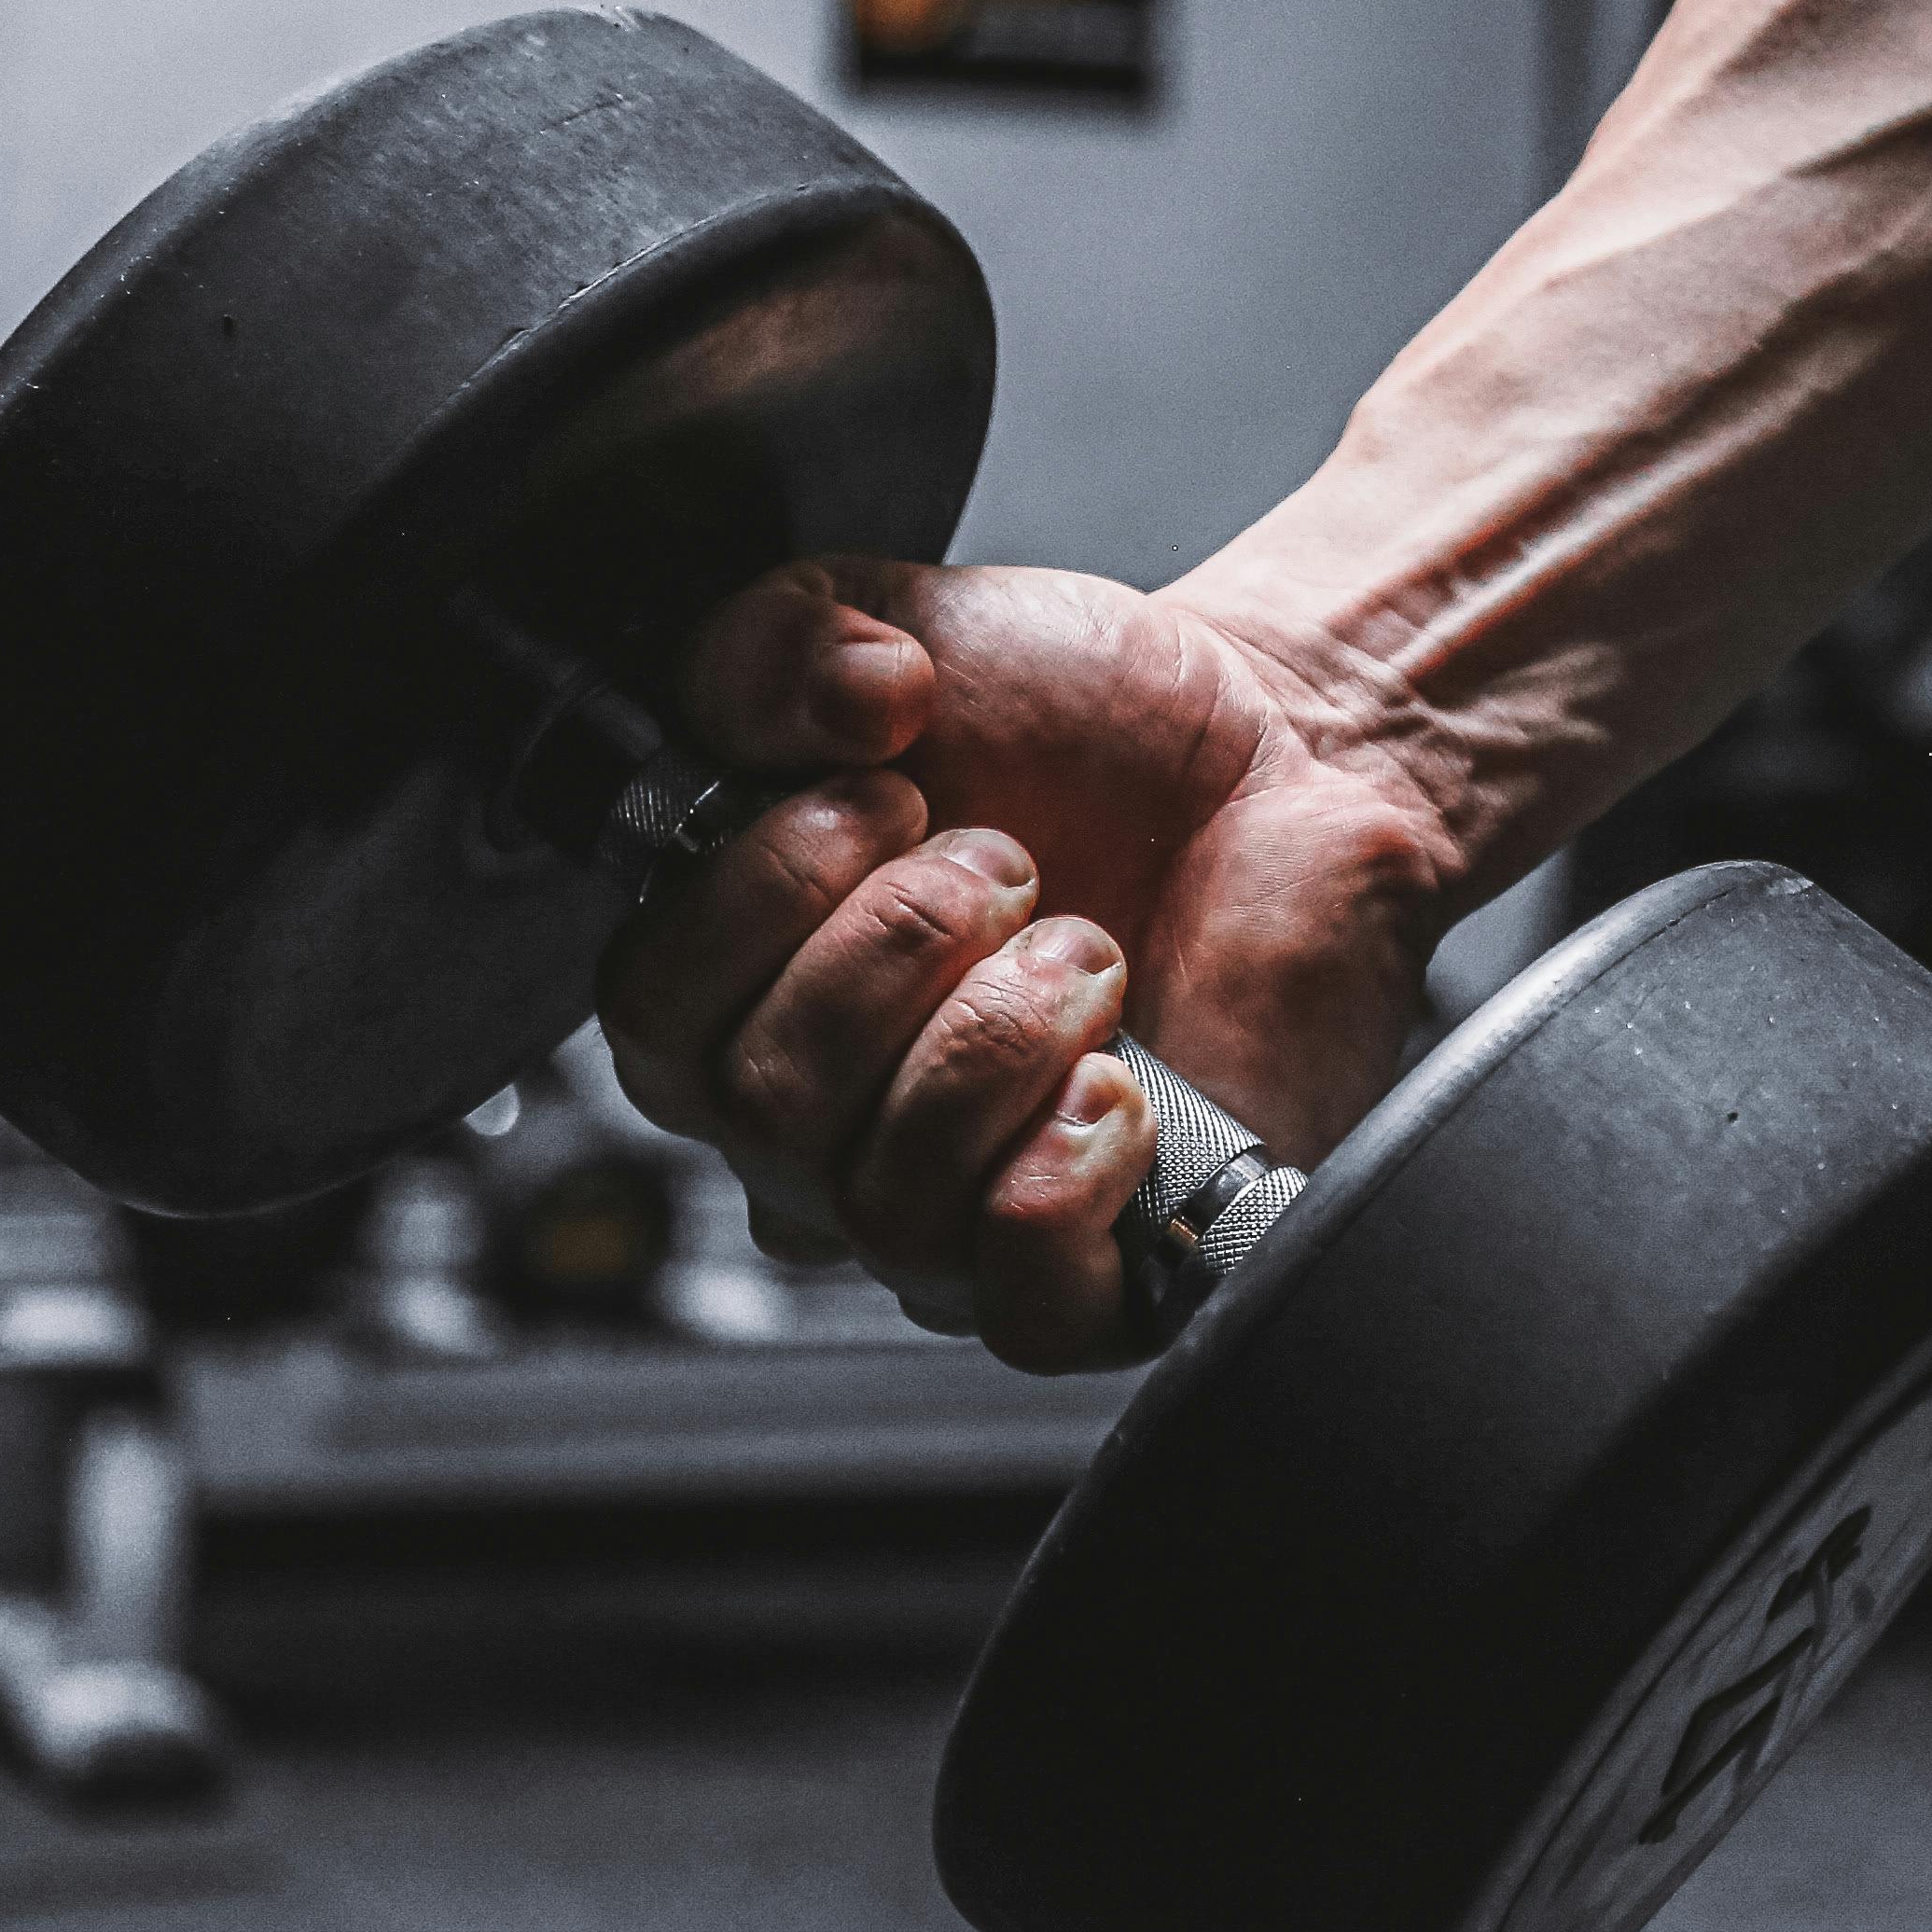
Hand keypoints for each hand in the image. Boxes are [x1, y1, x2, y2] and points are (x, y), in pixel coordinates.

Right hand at [594, 558, 1461, 1367]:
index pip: (652, 1020)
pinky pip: (1021, 1300)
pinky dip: (1062, 1178)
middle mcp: (827, 1129)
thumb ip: (779, 638)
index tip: (882, 792)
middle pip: (763, 1108)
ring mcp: (956, 1213)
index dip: (757, 896)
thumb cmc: (1084, 727)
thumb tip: (827, 697)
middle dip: (903, 944)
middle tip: (1011, 862)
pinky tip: (1117, 1082)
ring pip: (887, 1202)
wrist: (1280, 754)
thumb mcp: (905, 631)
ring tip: (1088, 944)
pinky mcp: (1101, 1268)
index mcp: (748, 993)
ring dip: (998, 1034)